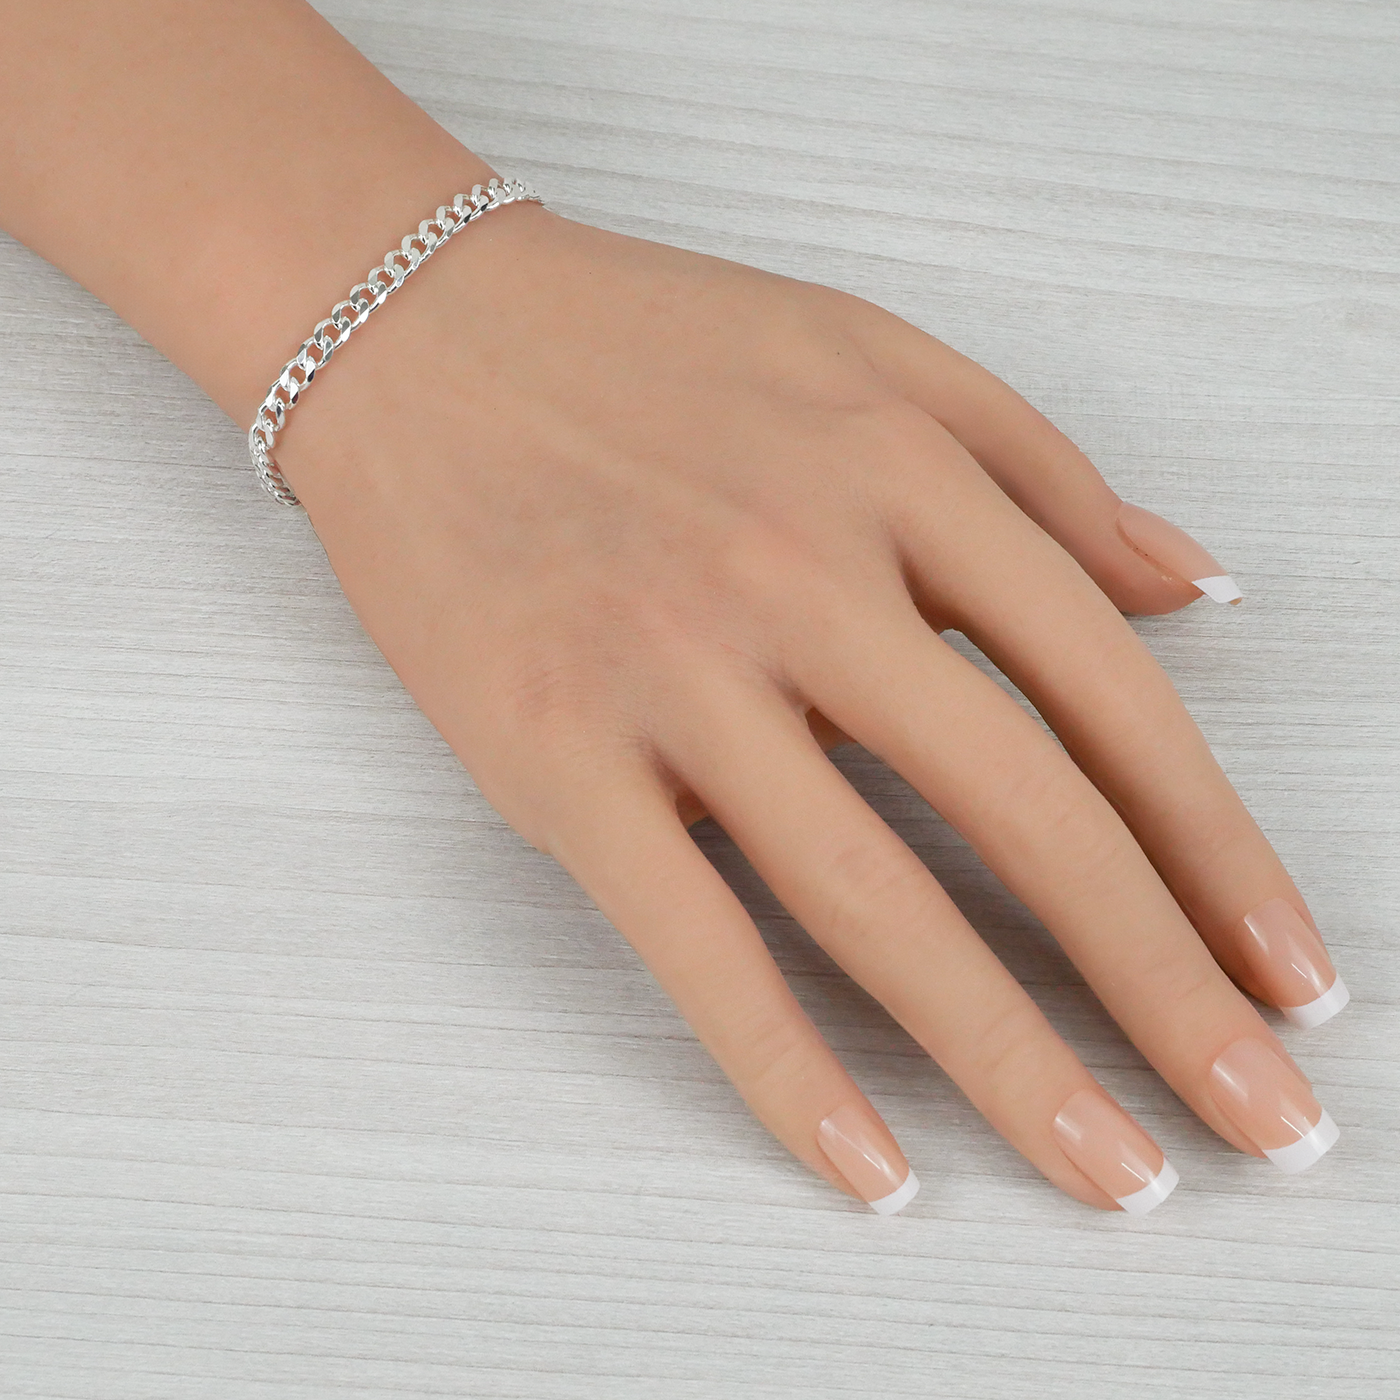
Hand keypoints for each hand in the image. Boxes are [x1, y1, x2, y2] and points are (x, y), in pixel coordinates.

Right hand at [276, 200, 1344, 1213]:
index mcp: (900, 474)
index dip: (1219, 855)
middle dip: (1161, 990)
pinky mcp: (554, 752)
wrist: (417, 334)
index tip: (1288, 975)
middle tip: (1254, 1124)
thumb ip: (1042, 471)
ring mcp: (672, 670)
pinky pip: (689, 934)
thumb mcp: (872, 353)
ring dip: (1009, 1057)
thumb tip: (1186, 590)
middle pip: (1026, 815)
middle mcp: (802, 574)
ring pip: (872, 897)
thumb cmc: (642, 344)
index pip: (1111, 699)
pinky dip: (784, 1065)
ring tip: (1108, 1170)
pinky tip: (871, 1163)